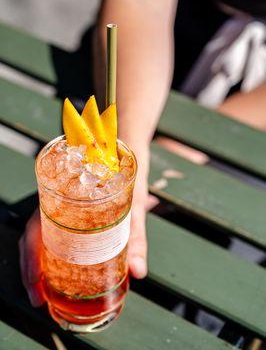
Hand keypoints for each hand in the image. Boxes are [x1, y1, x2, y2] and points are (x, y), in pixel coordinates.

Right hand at [19, 145, 153, 306]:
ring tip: (46, 289)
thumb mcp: (134, 201)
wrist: (126, 142)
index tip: (35, 282)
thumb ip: (138, 235)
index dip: (30, 257)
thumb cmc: (127, 167)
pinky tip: (60, 268)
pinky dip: (52, 251)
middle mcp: (56, 198)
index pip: (36, 227)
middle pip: (34, 235)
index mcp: (62, 191)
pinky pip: (55, 229)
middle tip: (39, 297)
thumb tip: (139, 273)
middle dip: (32, 268)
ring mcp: (61, 203)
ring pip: (41, 234)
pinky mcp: (71, 207)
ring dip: (39, 262)